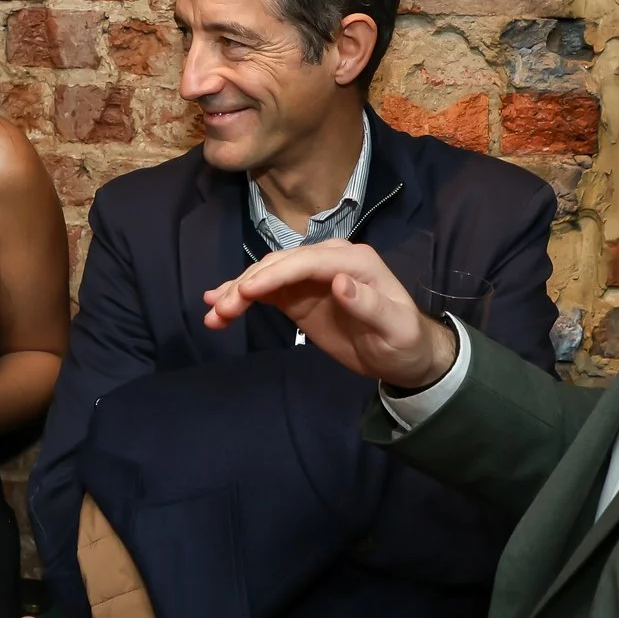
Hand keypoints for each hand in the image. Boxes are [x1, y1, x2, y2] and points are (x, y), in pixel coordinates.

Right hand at [202, 239, 456, 389]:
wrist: (405, 356)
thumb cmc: (405, 341)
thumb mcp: (395, 326)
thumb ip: (369, 304)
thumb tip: (339, 281)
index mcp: (353, 261)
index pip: (305, 261)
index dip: (273, 274)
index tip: (245, 292)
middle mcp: (328, 261)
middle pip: (279, 265)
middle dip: (247, 285)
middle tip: (221, 311)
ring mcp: (311, 278)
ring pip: (266, 276)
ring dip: (237, 292)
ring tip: (213, 314)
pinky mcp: (299, 296)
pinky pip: (266, 292)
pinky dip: (242, 298)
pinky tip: (218, 304)